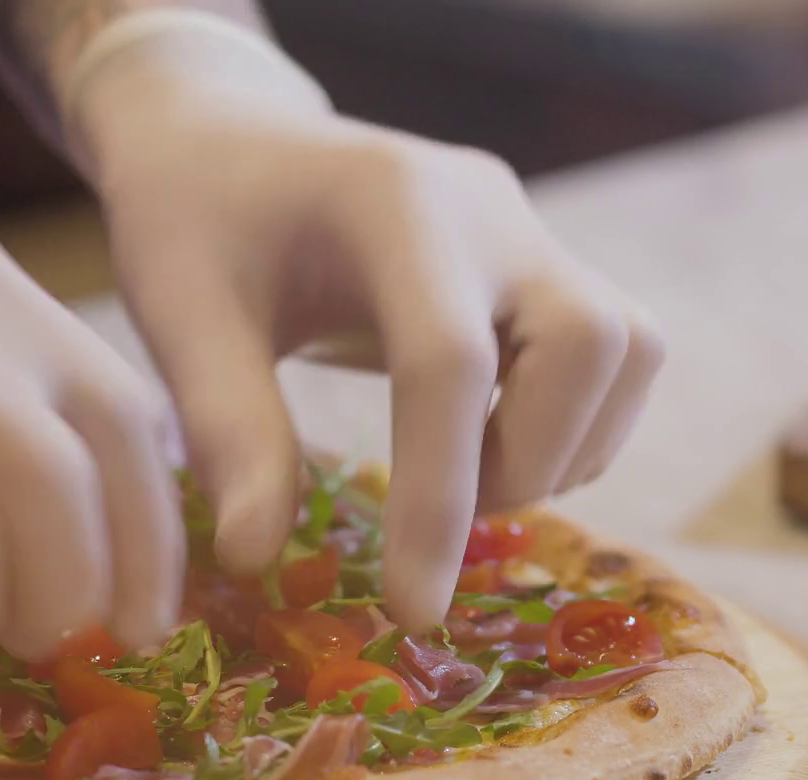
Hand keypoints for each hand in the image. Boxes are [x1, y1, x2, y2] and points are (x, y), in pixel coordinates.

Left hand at [66, 18, 663, 630]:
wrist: (230, 139)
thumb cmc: (195, 223)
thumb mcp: (179, 314)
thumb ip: (227, 427)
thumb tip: (259, 557)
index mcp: (392, 205)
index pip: (450, 363)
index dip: (440, 497)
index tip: (413, 610)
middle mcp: (488, 209)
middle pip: (590, 342)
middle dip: (529, 459)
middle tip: (442, 508)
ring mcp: (529, 231)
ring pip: (628, 349)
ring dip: (564, 446)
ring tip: (463, 472)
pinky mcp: (545, 262)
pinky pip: (620, 355)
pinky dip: (573, 427)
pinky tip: (485, 440)